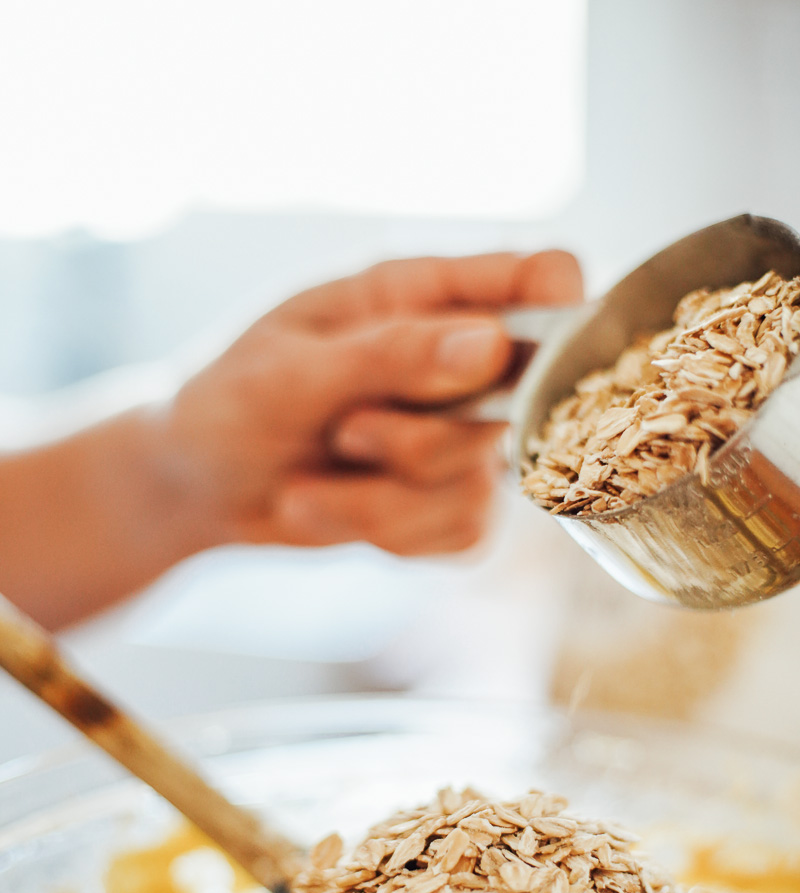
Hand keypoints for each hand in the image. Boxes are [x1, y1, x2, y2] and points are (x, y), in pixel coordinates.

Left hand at [158, 250, 582, 555]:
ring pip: (480, 487)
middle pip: (518, 405)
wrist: (196, 486)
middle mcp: (457, 364)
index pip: (542, 280)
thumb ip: (389, 355)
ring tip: (309, 483)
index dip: (562, 310)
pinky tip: (331, 510)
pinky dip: (387, 537)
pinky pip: (461, 535)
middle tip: (342, 433)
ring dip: (381, 502)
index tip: (524, 360)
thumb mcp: (288, 371)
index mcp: (423, 296)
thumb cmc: (228, 404)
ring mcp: (460, 440)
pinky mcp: (448, 505)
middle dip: (419, 441)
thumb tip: (490, 346)